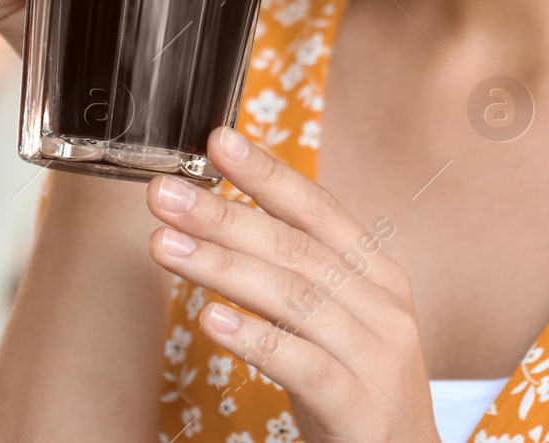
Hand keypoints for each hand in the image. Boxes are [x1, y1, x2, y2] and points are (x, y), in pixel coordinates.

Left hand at [146, 127, 436, 442]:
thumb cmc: (357, 389)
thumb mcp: (334, 323)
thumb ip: (296, 276)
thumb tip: (223, 221)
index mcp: (378, 275)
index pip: (319, 210)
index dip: (267, 173)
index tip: (217, 141)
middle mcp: (384, 307)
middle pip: (295, 249)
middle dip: (223, 215)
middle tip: (164, 195)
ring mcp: (378, 357)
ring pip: (293, 299)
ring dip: (222, 267)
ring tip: (166, 247)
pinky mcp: (362, 408)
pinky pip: (303, 365)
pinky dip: (255, 339)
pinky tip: (210, 319)